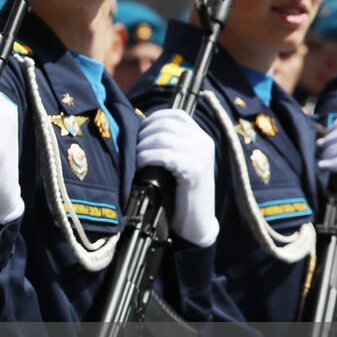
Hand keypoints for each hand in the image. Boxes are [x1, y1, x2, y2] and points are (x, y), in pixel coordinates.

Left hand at [136, 108, 218, 247]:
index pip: (176, 114)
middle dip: (143, 135)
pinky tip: (141, 166)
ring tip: (136, 159)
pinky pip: (165, 155)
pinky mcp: (195, 170)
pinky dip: (148, 158)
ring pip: (163, 138)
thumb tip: (137, 128)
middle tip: (133, 148)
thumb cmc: (179, 191)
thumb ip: (166, 144)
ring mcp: (201, 156)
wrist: (195, 221)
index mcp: (201, 137)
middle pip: (166, 125)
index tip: (139, 132)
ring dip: (143, 147)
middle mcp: (204, 143)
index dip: (153, 119)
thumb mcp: (176, 161)